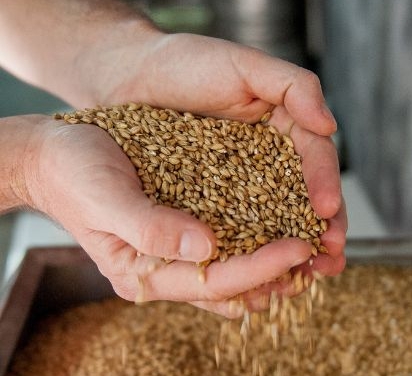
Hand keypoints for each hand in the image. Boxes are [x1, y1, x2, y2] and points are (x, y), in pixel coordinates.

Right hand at [24, 117, 329, 315]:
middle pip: (236, 283)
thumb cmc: (73, 174)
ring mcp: (179, 248)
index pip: (215, 281)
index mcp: (144, 273)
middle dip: (282, 272)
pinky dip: (262, 234)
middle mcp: (167, 268)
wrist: (57, 154)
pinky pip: (232, 238)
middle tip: (326, 257)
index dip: (259, 268)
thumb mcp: (105, 198)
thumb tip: (205, 249)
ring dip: (280, 258)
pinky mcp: (187, 224)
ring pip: (240, 264)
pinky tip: (289, 220)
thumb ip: (150, 228)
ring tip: (320, 246)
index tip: (299, 248)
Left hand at [75, 31, 347, 312]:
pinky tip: (262, 273)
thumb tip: (330, 125)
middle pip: (305, 194)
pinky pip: (238, 225)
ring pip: (277, 216)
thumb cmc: (185, 63)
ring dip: (295, 246)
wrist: (127, 77)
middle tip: (331, 256)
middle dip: (322, 227)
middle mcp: (269, 156)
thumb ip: (292, 86)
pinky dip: (254, 249)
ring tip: (309, 275)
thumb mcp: (243, 64)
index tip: (326, 211)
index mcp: (285, 124)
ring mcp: (242, 180)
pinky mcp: (213, 199)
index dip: (325, 183)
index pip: (316, 156)